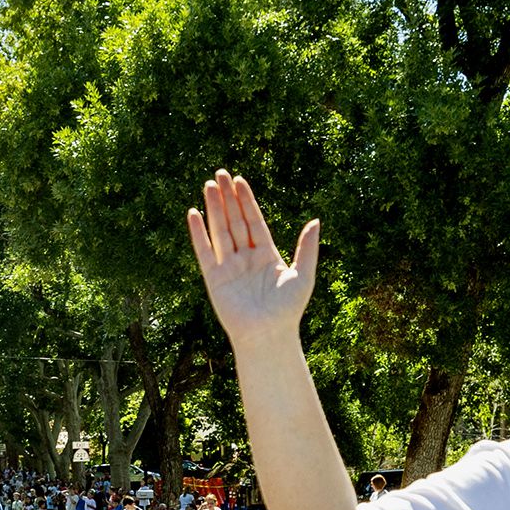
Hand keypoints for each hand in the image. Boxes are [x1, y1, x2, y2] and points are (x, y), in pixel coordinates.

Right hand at [187, 171, 320, 349]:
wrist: (268, 335)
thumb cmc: (288, 310)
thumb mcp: (304, 275)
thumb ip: (307, 247)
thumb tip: (316, 220)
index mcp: (267, 255)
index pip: (254, 221)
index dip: (246, 200)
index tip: (239, 180)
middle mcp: (246, 258)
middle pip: (235, 221)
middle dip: (228, 197)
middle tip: (220, 173)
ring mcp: (229, 267)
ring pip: (220, 230)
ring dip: (214, 208)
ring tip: (209, 185)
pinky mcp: (214, 278)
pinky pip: (204, 251)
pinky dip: (198, 233)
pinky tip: (194, 214)